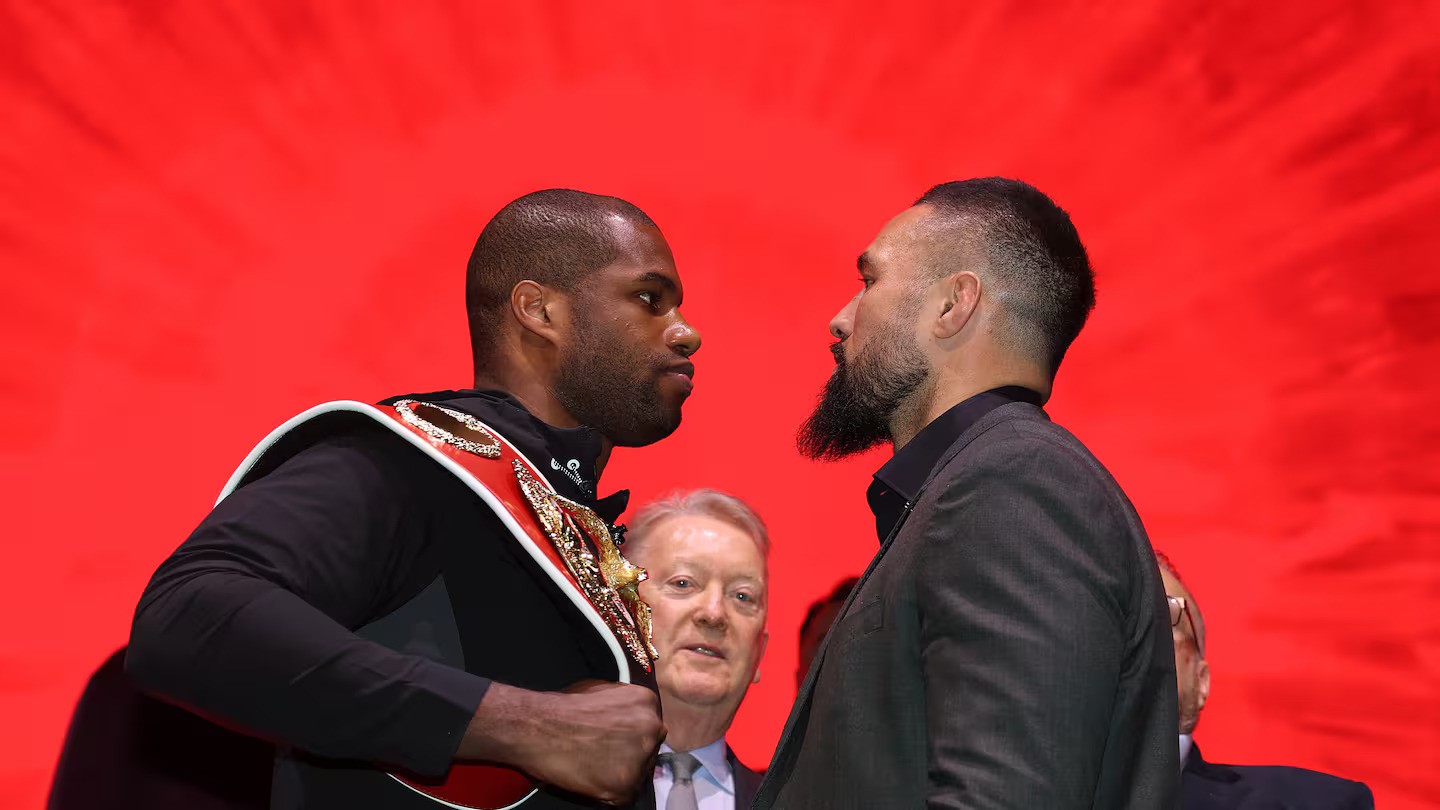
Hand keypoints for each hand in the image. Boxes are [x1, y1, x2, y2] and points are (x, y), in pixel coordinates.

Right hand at [458, 679, 664, 804]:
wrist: (539, 727)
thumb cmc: (564, 707)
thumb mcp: (603, 690)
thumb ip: (624, 705)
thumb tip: (628, 716)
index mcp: (647, 703)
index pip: (650, 725)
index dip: (634, 736)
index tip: (618, 740)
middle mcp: (652, 730)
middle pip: (649, 749)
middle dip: (631, 753)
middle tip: (605, 754)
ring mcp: (641, 760)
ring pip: (639, 773)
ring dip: (621, 773)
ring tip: (594, 765)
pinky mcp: (626, 787)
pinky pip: (624, 795)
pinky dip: (608, 792)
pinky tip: (591, 778)